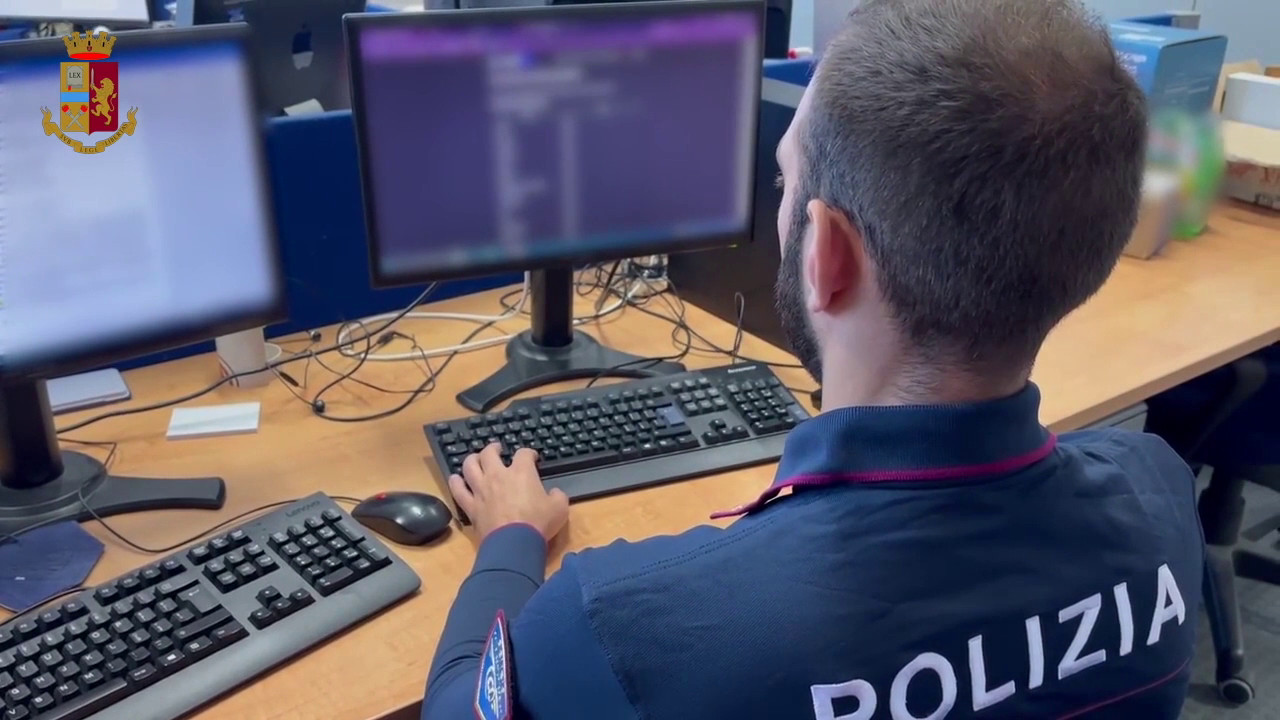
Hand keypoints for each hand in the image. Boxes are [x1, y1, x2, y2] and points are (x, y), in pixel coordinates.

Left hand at [449, 444, 568, 542]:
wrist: (514, 545)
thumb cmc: (538, 523)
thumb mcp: (560, 508)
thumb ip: (557, 496)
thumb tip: (554, 493)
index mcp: (521, 472)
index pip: (524, 454)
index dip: (529, 453)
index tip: (532, 457)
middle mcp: (498, 476)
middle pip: (489, 453)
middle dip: (493, 448)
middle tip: (497, 449)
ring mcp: (481, 490)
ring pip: (469, 466)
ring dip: (472, 460)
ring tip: (475, 459)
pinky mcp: (471, 506)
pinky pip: (458, 490)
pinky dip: (456, 483)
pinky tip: (456, 479)